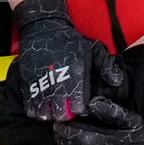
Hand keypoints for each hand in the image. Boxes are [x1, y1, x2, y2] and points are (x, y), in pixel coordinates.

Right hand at [14, 0, 124, 120]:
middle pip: (61, 115)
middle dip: (66, 114)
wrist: (44, 29)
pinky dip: (36, 111)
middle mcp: (57, 85)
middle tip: (67, 108)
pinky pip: (30, 109)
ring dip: (50, 114)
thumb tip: (117, 82)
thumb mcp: (94, 48)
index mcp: (75, 77)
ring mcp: (39, 87)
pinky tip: (42, 106)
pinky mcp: (26, 86)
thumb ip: (106, 66)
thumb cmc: (72, 41)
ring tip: (55, 107)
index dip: (81, 110)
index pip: (79, 108)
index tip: (81, 105)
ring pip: (45, 114)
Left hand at [53, 97, 143, 144]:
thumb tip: (92, 102)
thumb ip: (111, 111)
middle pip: (60, 141)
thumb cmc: (143, 144)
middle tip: (73, 123)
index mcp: (92, 140)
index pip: (65, 129)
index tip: (71, 114)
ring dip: (66, 144)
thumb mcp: (133, 122)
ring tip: (76, 136)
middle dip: (64, 132)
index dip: (65, 120)